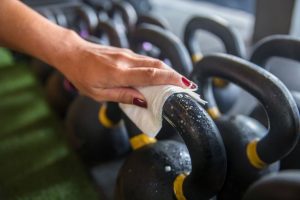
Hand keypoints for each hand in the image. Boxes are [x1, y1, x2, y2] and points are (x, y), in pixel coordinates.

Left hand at [54, 33, 195, 107]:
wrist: (72, 54)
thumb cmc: (82, 76)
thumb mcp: (98, 94)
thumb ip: (122, 96)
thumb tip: (143, 102)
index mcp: (117, 73)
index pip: (150, 75)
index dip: (170, 79)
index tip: (185, 85)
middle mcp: (125, 61)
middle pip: (157, 66)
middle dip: (175, 75)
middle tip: (188, 86)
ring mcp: (126, 55)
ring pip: (153, 62)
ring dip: (167, 72)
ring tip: (178, 83)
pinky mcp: (126, 53)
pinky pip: (145, 61)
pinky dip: (157, 69)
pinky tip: (160, 77)